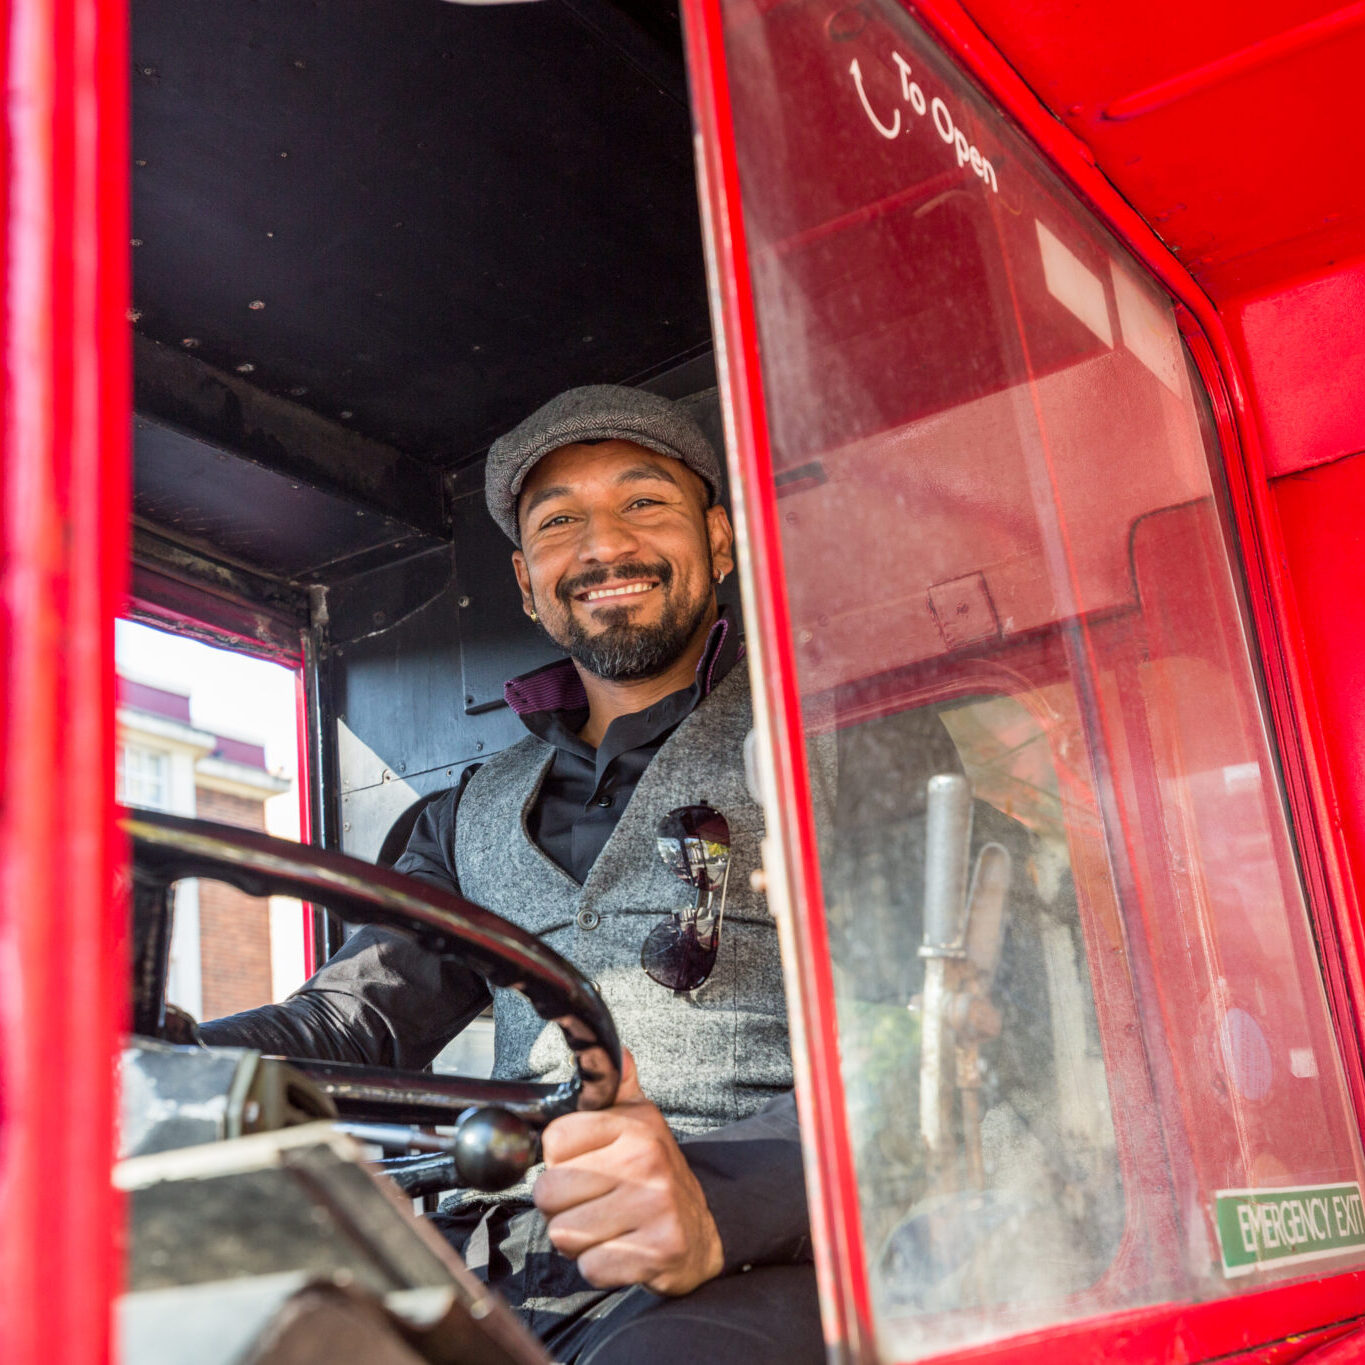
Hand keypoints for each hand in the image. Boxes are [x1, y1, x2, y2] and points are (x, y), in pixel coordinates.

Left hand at [533, 1048, 724, 1295]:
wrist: (705, 1228)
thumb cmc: (658, 1173)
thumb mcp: (643, 1121)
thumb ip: (620, 1085)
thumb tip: (617, 1050)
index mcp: (635, 1127)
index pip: (554, 1140)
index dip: (558, 1160)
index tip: (580, 1164)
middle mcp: (645, 1163)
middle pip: (550, 1192)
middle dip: (560, 1205)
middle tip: (589, 1202)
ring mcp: (653, 1209)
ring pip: (564, 1233)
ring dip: (577, 1238)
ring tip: (604, 1225)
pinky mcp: (656, 1252)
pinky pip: (590, 1267)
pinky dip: (598, 1265)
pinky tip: (620, 1249)